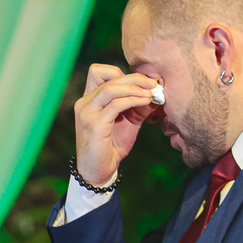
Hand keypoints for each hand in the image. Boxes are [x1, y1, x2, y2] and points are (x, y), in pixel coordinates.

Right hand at [72, 65, 159, 185]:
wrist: (98, 171)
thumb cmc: (111, 147)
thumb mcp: (128, 122)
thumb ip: (138, 106)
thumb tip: (157, 92)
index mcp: (89, 99)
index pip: (98, 71)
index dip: (120, 72)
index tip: (140, 82)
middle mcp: (84, 103)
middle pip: (109, 78)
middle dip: (135, 78)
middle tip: (153, 83)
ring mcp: (87, 113)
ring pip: (111, 88)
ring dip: (135, 88)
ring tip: (151, 93)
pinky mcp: (94, 125)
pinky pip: (116, 105)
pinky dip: (133, 100)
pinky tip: (145, 102)